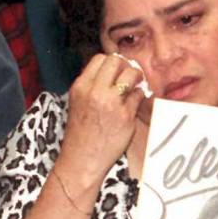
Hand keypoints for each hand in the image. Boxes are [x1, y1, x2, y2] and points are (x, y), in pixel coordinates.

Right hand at [58, 54, 146, 183]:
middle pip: (116, 62)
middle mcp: (95, 91)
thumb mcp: (77, 102)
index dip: (111, 64)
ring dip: (136, 78)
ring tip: (134, 88)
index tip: (116, 73)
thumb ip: (91, 85)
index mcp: (80, 87)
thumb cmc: (80, 132)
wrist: (82, 159)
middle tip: (128, 78)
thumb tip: (114, 71)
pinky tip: (134, 105)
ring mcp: (111, 103)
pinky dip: (140, 97)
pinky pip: (139, 95)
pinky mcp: (126, 116)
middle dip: (125, 67)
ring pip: (132, 74)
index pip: (100, 59)